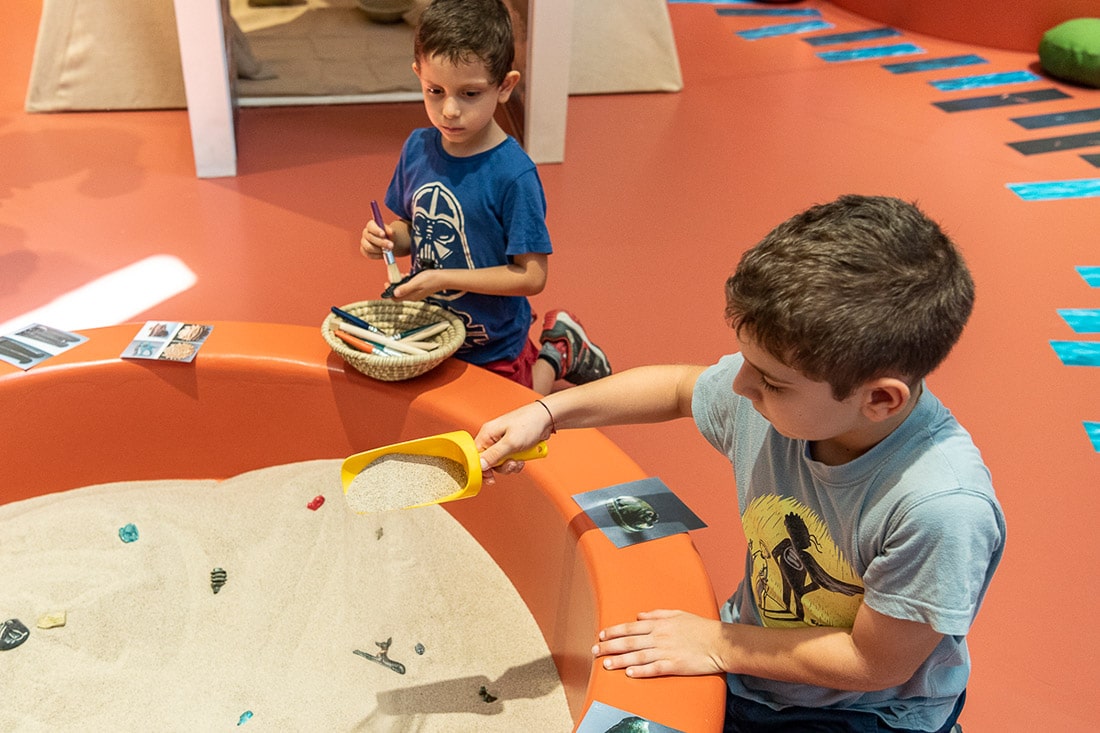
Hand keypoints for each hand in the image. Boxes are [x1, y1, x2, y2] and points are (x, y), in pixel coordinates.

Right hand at [359, 219, 391, 259]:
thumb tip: (391, 232)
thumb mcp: (391, 233)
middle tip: (391, 246)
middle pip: (370, 237)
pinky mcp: (364, 251)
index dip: (376, 230)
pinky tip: (383, 254)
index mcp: (371, 225)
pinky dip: (377, 255)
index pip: (370, 226)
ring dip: (379, 250)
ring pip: (369, 247)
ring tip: (388, 251)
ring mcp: (363, 242)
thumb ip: (391, 231)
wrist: (389, 244)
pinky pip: (369, 254)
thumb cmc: (389, 236)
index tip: (383, 234)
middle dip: (381, 242)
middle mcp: (365, 233)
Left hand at [388, 269, 443, 300]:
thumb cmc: (431, 279)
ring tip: (401, 275)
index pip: (395, 298)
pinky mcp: (419, 289)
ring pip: (403, 289)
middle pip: (398, 294)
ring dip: (400, 282)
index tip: (387, 283)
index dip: (389, 292)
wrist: (443, 278)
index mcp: (411, 296)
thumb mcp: (416, 282)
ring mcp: (416, 293)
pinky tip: (408, 276)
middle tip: (392, 277)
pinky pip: (409, 286)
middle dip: (393, 286)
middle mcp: (413, 296)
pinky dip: (406, 281)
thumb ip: (405, 288)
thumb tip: (394, 293)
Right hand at [475, 403, 553, 483]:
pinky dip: (517, 463)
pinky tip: (524, 458)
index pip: (474, 455)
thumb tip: (479, 466)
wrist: (547, 418)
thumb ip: (494, 455)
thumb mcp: (511, 442)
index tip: (490, 477)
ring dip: (511, 465)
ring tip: (520, 460)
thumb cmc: (529, 424)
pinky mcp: (511, 447)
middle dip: (501, 467)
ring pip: (500, 463)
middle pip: (488, 462)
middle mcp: (492, 438)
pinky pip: (509, 461)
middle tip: (511, 464)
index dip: (480, 468)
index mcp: (486, 434)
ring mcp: (502, 443)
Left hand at [592, 609, 727, 677]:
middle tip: (595, 651)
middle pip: (629, 642)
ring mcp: (666, 651)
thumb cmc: (700, 627)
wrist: (719, 642)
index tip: (602, 635)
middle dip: (609, 646)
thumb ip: (656, 614)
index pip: (630, 627)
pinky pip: (653, 669)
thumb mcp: (677, 613)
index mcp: (659, 624)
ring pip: (637, 656)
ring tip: (606, 664)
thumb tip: (639, 615)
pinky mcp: (674, 665)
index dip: (614, 631)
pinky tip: (629, 673)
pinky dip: (640, 671)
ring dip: (620, 660)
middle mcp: (659, 637)